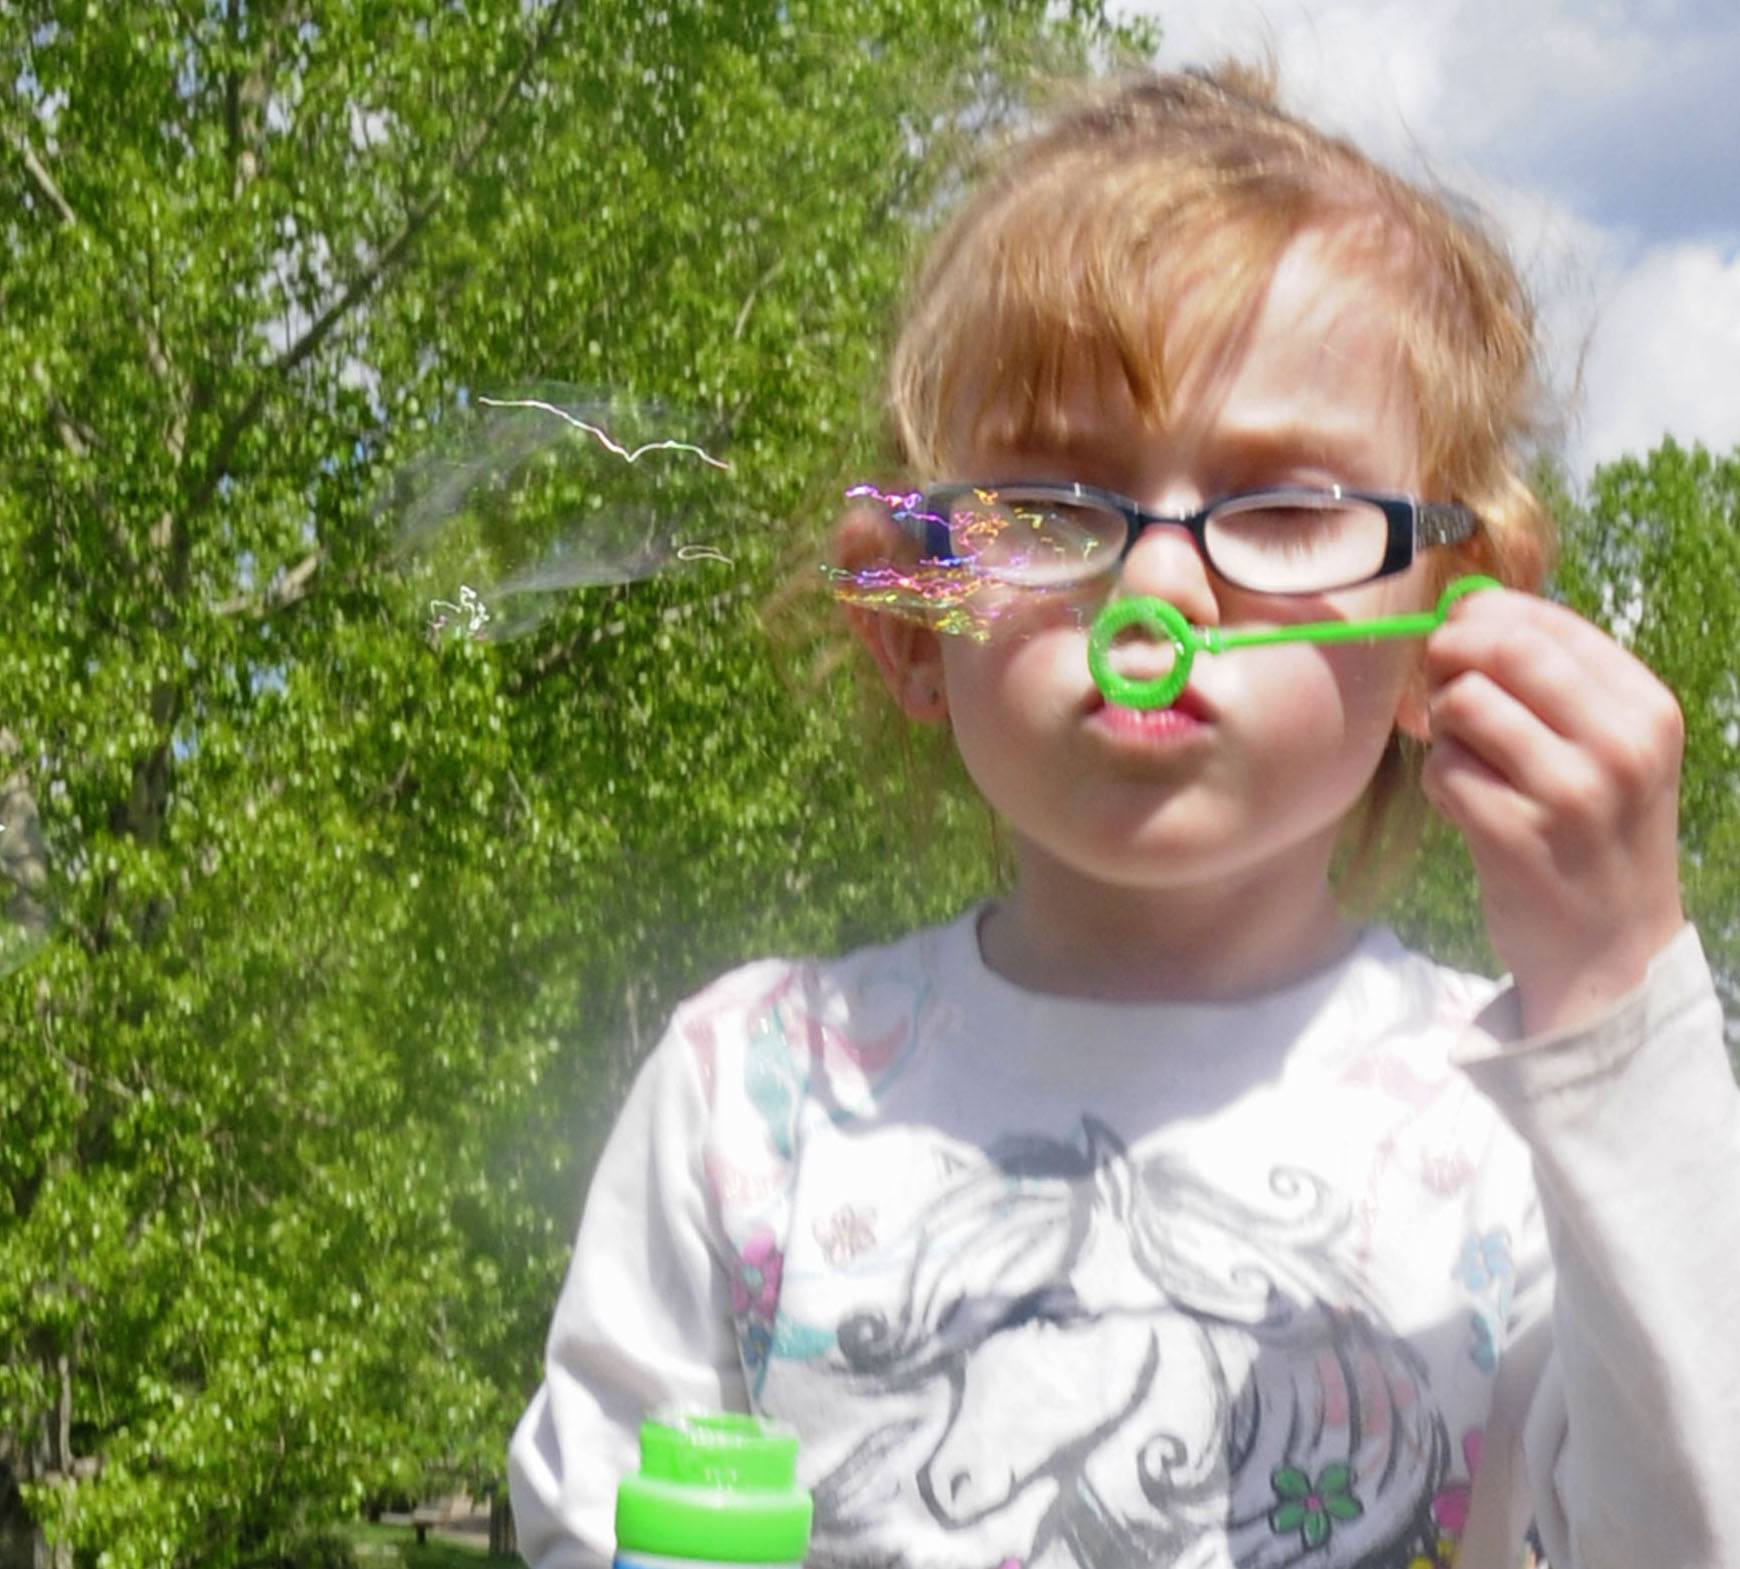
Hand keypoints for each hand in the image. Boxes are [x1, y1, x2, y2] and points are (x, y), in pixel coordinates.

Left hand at [1418, 588, 1685, 1034]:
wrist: (1611, 949)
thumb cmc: (1595, 832)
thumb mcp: (1610, 747)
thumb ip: (1552, 680)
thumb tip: (1466, 609)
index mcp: (1645, 707)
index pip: (1546, 621)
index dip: (1482, 618)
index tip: (1459, 641)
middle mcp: (1619, 744)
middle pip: (1502, 649)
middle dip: (1451, 658)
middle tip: (1441, 690)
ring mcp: (1570, 793)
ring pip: (1464, 706)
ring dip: (1443, 728)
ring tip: (1466, 760)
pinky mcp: (1517, 838)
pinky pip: (1443, 771)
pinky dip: (1440, 783)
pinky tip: (1466, 807)